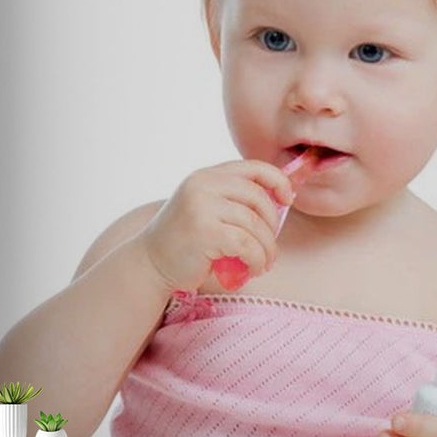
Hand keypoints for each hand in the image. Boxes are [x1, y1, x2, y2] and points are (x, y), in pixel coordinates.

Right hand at [134, 160, 296, 293]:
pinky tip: (252, 269)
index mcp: (206, 176)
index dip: (277, 181)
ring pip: (255, 225)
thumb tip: (280, 200)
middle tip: (269, 248)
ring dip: (266, 249)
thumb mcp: (206, 209)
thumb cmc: (184, 242)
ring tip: (262, 264)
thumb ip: (233, 200)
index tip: (287, 199)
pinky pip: (247, 244)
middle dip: (272, 226)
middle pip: (258, 197)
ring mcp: (202, 206)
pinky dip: (257, 260)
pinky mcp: (205, 231)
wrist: (150, 264)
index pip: (253, 167)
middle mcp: (203, 185)